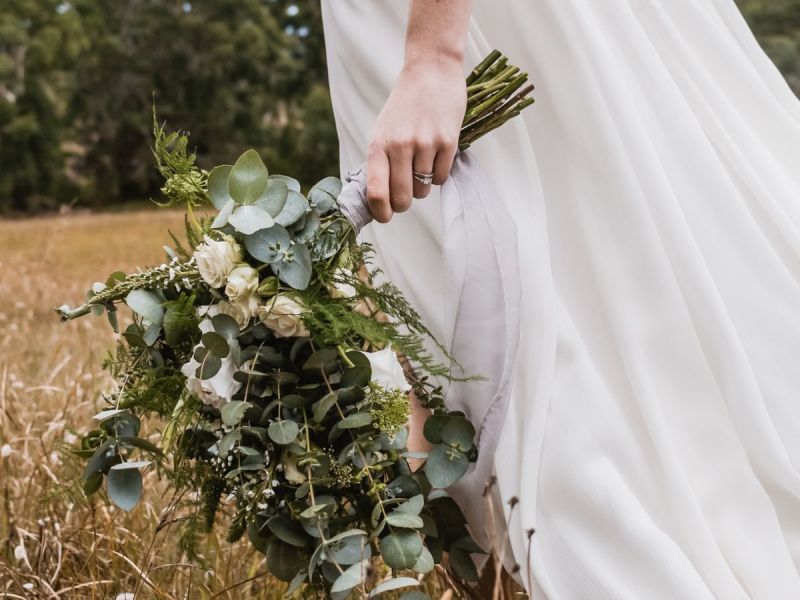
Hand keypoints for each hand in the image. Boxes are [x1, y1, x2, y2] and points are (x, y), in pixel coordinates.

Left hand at [366, 57, 466, 222]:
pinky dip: (438, 175)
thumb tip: (378, 199)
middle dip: (403, 204)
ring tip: (421, 164)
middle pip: (402, 198)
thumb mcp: (382, 130)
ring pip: (423, 190)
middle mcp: (400, 146)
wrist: (431, 72)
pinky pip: (441, 178)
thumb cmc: (404, 106)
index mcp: (378, 145)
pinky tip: (435, 157)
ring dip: (422, 186)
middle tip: (405, 197)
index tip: (385, 217)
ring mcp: (425, 144)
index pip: (376, 191)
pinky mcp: (448, 142)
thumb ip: (380, 162)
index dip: (380, 212)